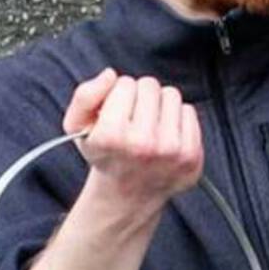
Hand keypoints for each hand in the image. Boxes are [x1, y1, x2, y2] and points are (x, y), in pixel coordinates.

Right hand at [64, 69, 203, 214]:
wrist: (128, 194)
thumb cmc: (105, 155)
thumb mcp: (77, 127)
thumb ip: (85, 95)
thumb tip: (111, 75)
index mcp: (112, 136)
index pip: (124, 83)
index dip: (118, 94)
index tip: (116, 113)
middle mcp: (143, 145)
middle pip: (150, 86)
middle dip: (140, 97)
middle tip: (133, 120)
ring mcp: (171, 152)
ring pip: (171, 95)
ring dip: (160, 105)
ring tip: (149, 126)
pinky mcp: (191, 156)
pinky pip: (189, 112)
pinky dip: (177, 119)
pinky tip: (164, 135)